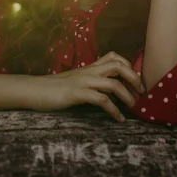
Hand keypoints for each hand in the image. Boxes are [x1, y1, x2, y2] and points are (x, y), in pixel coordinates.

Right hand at [29, 51, 144, 122]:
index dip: (129, 66)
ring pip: (113, 83)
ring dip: (127, 96)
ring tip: (134, 107)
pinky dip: (114, 111)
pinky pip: (101, 100)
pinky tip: (118, 119)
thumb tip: (106, 88)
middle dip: (134, 77)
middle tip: (142, 91)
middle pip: (118, 65)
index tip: (136, 81)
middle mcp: (89, 71)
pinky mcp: (77, 93)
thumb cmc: (54, 88)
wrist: (34, 90)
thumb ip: (90, 80)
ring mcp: (83, 81)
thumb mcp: (75, 80)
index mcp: (89, 67)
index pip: (114, 57)